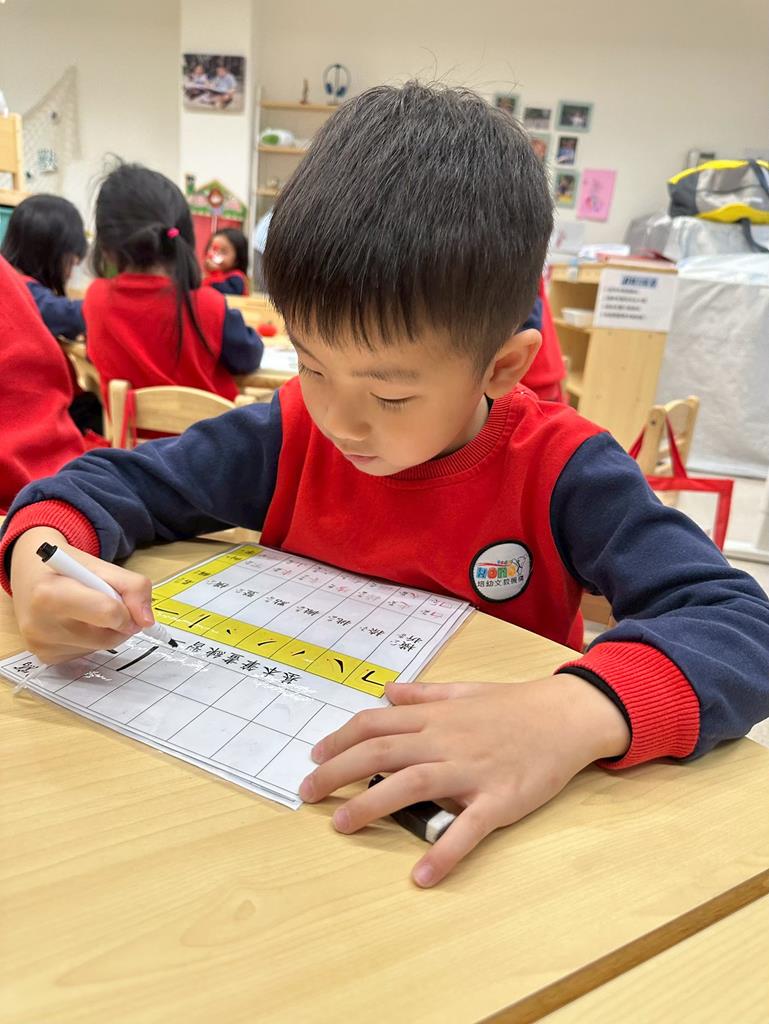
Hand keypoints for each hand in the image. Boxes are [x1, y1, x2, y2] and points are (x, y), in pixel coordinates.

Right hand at [9, 527, 153, 663]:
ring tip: (88, 609)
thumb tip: (147, 621)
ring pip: (100, 648)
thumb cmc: (68, 568)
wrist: (31, 574)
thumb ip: (133, 587)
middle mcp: (39, 625)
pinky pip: (87, 654)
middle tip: (107, 601)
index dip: (126, 608)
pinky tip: (76, 623)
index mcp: (49, 595)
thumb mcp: (102, 566)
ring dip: (106, 631)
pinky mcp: (46, 658)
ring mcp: (41, 646)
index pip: (108, 613)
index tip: (125, 600)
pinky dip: (92, 640)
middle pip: (107, 636)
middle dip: (119, 621)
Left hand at [299, 675, 629, 885]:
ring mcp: (472, 770)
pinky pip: (468, 828)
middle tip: (308, 794)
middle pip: (382, 752)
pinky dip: (444, 852)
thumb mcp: (465, 691)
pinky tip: (421, 876)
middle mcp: (447, 739)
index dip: (340, 739)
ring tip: (341, 825)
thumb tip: (387, 692)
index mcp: (437, 716)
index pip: (377, 724)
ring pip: (412, 783)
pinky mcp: (500, 799)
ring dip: (372, 804)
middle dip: (339, 771)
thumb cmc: (515, 705)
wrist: (566, 716)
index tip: (315, 757)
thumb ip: (425, 694)